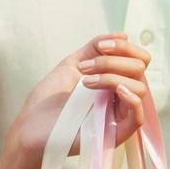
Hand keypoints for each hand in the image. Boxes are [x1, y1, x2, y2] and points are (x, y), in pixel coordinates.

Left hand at [8, 35, 152, 157]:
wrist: (30, 125)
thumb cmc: (48, 99)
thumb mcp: (72, 65)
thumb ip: (95, 48)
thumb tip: (124, 34)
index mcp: (114, 80)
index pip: (138, 60)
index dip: (125, 48)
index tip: (100, 46)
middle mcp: (120, 97)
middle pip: (139, 70)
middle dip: (112, 61)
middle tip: (85, 68)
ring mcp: (119, 115)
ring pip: (140, 88)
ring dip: (112, 77)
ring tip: (85, 82)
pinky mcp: (115, 134)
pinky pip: (138, 117)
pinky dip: (131, 98)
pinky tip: (116, 91)